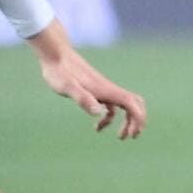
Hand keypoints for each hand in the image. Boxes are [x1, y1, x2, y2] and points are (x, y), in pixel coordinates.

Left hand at [27, 20, 145, 138]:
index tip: (132, 134)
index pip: (132, 105)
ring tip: (119, 136)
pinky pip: (112, 106)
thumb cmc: (60, 72)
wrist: (55, 56)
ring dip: (126, 121)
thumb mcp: (68, 87)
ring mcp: (104, 90)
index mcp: (107, 91)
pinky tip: (97, 125)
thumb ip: (83, 98)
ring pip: (126, 106)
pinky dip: (110, 117)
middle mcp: (110, 90)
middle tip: (129, 137)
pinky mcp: (96, 90)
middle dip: (137, 121)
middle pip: (135, 105)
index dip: (138, 119)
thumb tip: (99, 113)